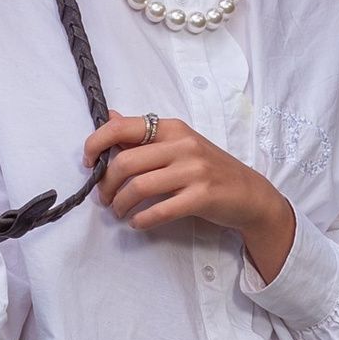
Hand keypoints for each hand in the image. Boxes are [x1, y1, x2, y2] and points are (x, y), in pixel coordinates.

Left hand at [84, 112, 295, 281]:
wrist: (249, 193)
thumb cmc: (209, 169)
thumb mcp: (179, 144)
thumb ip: (143, 134)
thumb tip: (110, 116)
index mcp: (172, 128)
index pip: (121, 127)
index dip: (95, 144)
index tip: (89, 162)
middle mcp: (183, 144)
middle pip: (125, 161)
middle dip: (106, 184)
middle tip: (105, 197)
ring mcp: (194, 170)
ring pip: (139, 187)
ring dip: (121, 204)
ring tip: (119, 212)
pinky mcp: (202, 196)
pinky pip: (160, 210)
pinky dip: (141, 220)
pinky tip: (137, 223)